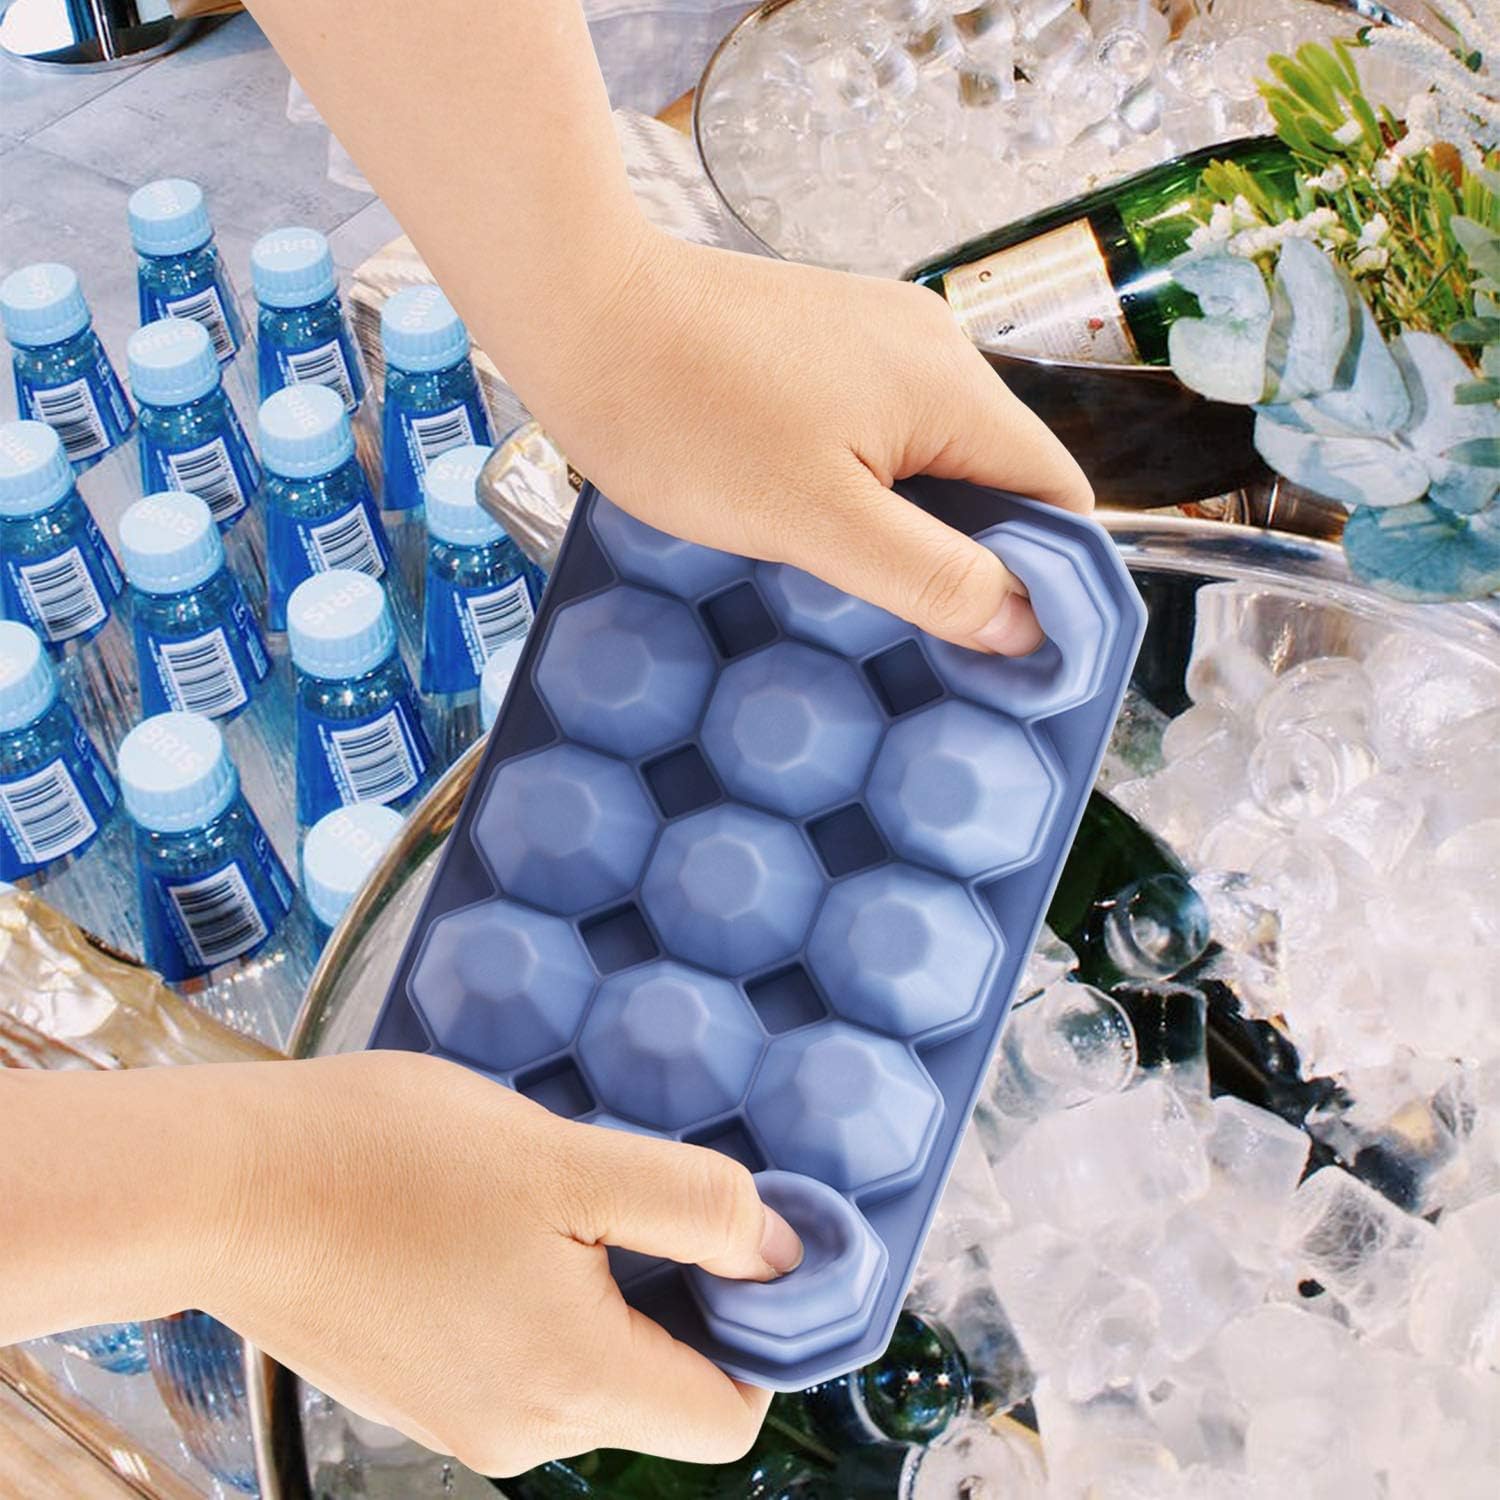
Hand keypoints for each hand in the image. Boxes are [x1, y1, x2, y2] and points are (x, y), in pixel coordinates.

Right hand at [201, 1052, 801, 1474]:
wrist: (224, 1184)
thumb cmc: (394, 1160)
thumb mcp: (571, 1162)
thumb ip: (695, 1209)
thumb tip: (782, 1254)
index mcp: (572, 1386)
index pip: (726, 1417)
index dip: (758, 1330)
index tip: (741, 1243)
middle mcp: (519, 1431)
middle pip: (659, 1391)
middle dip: (677, 1296)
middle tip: (633, 1193)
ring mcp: (460, 1421)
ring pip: (590, 1367)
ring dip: (604, 1288)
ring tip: (550, 1199)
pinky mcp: (418, 1391)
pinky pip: (524, 1357)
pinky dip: (541, 1297)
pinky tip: (496, 1223)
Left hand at [530, 227, 1093, 655]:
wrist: (579, 310)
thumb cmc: (687, 420)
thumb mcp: (816, 521)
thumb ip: (930, 575)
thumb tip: (1025, 623)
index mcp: (951, 388)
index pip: (1056, 493)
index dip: (1048, 577)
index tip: (1010, 650)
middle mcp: (932, 348)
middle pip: (996, 477)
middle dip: (971, 559)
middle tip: (925, 637)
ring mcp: (876, 337)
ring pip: (933, 458)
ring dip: (912, 527)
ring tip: (862, 590)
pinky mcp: (824, 342)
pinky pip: (879, 430)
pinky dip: (867, 487)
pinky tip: (816, 526)